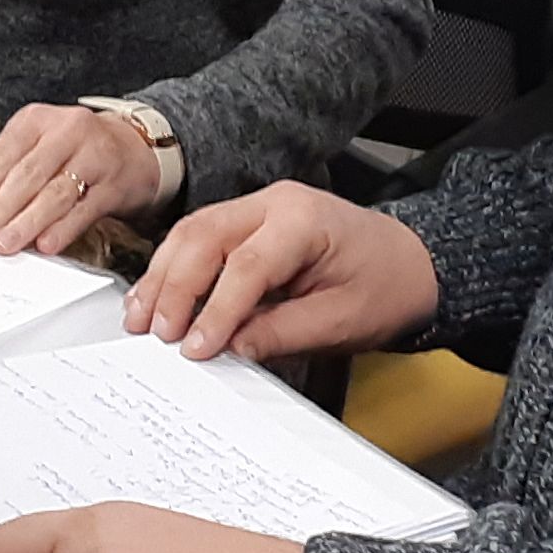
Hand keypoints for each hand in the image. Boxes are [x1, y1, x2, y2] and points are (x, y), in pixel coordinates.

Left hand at [0, 102, 163, 254]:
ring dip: (26, 222)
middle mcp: (65, 131)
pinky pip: (86, 207)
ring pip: (54, 192)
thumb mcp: (28, 153)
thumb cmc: (73, 152)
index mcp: (35, 121)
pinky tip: (46, 244)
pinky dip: (64, 228)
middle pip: (25, 175)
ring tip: (5, 244)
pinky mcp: (116, 181)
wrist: (135, 148)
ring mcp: (94, 154)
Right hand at [124, 183, 440, 364]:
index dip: (216, 309)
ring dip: (163, 277)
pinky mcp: (247, 224)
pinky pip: (200, 239)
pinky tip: (156, 300)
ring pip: (192, 233)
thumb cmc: (386, 285)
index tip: (195, 348)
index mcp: (304, 220)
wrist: (412, 263)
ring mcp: (257, 209)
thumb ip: (283, 332)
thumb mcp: (343, 320)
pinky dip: (174, 270)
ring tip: (141, 320)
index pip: (248, 265)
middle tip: (156, 333)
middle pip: (205, 237)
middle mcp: (274, 204)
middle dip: (175, 288)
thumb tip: (230, 348)